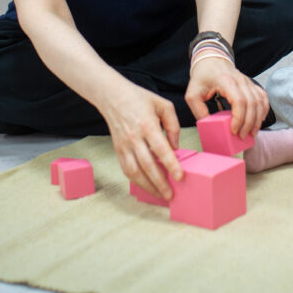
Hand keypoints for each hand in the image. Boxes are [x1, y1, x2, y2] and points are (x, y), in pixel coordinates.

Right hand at [98, 77, 182, 200]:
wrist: (113, 97)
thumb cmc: (140, 99)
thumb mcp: (163, 105)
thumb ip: (173, 125)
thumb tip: (175, 147)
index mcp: (147, 125)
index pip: (160, 149)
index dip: (170, 164)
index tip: (180, 176)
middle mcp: (134, 137)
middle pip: (147, 165)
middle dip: (160, 183)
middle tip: (171, 195)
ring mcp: (124, 145)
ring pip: (135, 172)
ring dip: (148, 186)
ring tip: (160, 195)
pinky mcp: (118, 150)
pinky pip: (127, 170)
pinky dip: (137, 180)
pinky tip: (147, 185)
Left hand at [185, 57, 269, 137]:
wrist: (211, 59)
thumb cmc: (202, 76)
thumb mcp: (192, 94)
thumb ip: (198, 110)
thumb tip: (208, 126)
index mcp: (226, 81)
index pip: (239, 101)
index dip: (239, 118)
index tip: (233, 130)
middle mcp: (240, 80)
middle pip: (252, 103)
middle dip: (248, 123)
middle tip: (241, 136)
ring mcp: (247, 81)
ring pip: (259, 101)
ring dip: (258, 119)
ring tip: (251, 133)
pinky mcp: (251, 84)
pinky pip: (263, 96)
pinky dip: (264, 109)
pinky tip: (260, 120)